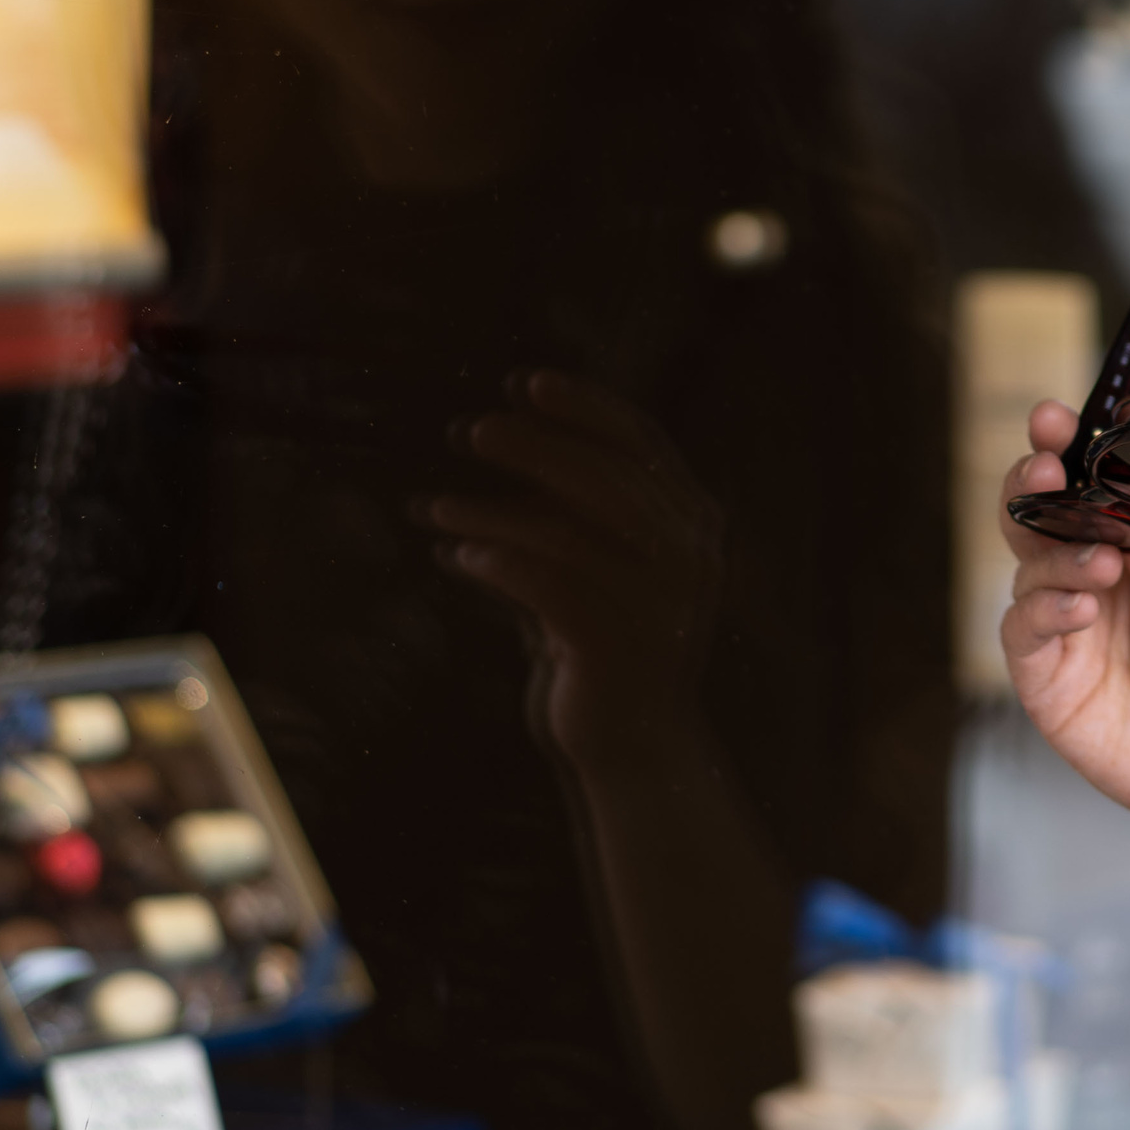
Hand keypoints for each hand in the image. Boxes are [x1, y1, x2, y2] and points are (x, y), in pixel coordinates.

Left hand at [425, 372, 724, 771]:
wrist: (635, 746)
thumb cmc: (606, 640)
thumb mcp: (602, 560)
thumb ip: (579, 508)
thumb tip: (511, 434)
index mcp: (692, 520)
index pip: (641, 441)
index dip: (585, 407)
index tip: (527, 383)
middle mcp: (685, 554)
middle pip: (604, 477)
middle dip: (535, 447)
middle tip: (473, 430)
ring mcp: (655, 601)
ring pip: (566, 532)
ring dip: (493, 511)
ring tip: (436, 505)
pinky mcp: (613, 644)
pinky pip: (546, 586)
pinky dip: (499, 562)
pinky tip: (458, 555)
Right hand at [1001, 399, 1129, 857]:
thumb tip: (1118, 470)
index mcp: (1123, 540)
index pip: (1079, 482)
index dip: (1061, 445)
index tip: (1053, 417)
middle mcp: (1082, 573)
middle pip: (1033, 511)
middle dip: (1033, 481)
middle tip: (1049, 467)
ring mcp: (1059, 623)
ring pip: (1026, 563)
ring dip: (1057, 551)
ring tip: (1104, 564)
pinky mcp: (1043, 676)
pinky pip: (1022, 627)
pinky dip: (1045, 609)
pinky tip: (1081, 611)